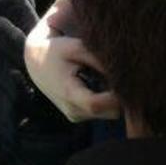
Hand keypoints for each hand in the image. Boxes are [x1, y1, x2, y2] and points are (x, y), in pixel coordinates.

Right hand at [23, 0, 120, 123]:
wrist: (36, 63)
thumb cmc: (57, 51)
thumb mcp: (77, 47)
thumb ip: (100, 59)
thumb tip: (127, 69)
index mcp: (68, 93)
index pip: (97, 104)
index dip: (116, 96)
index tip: (129, 80)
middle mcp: (72, 111)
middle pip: (110, 112)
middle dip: (122, 97)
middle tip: (127, 77)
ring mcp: (75, 116)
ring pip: (109, 114)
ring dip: (115, 99)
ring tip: (113, 78)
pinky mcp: (78, 117)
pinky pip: (102, 113)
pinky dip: (108, 101)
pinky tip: (104, 84)